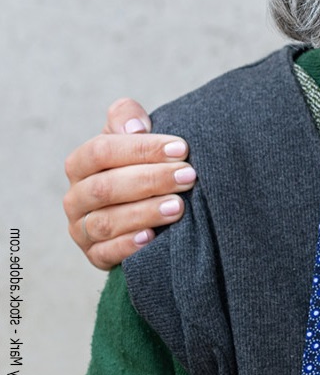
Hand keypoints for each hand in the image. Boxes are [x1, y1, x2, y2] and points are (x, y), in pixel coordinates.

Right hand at [63, 98, 194, 269]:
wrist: (148, 206)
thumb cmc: (142, 164)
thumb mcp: (135, 137)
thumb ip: (128, 119)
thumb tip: (136, 125)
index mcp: (81, 164)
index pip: (101, 151)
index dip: (142, 148)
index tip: (182, 148)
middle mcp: (76, 197)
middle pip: (105, 187)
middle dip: (151, 180)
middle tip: (189, 176)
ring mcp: (82, 229)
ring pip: (106, 222)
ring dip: (145, 212)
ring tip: (179, 206)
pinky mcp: (94, 255)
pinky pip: (105, 253)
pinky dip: (128, 245)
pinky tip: (152, 237)